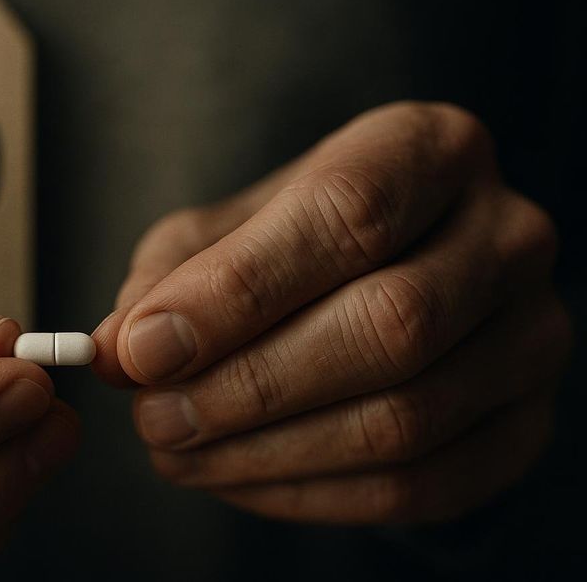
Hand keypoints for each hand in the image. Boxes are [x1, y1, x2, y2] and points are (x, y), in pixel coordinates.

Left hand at [93, 102, 569, 523]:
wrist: (394, 277)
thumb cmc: (296, 243)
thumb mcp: (223, 230)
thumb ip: (170, 278)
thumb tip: (116, 351)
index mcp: (429, 150)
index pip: (346, 214)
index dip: (237, 291)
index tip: (142, 348)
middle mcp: (504, 234)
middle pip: (389, 324)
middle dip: (248, 385)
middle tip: (152, 416)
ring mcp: (530, 335)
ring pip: (403, 419)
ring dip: (266, 451)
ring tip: (176, 448)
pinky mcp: (524, 424)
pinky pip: (420, 485)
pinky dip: (309, 495)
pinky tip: (237, 477)